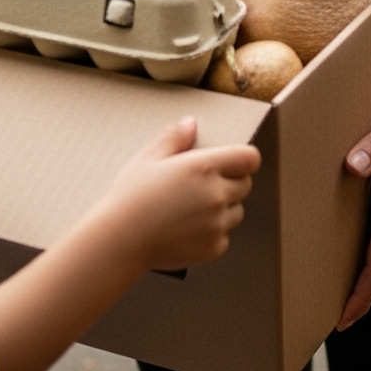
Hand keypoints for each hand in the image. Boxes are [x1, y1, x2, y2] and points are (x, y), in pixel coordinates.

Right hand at [95, 117, 261, 270]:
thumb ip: (173, 138)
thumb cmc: (130, 197)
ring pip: (236, 212)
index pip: (250, 158)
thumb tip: (191, 123)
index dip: (243, 158)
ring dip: (223, 209)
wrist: (120, 241)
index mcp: (204, 167)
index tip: (231, 162)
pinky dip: (212, 233)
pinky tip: (186, 230)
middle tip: (202, 186)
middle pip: (246, 185)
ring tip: (190, 210)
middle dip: (231, 182)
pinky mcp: (214, 247)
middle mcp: (216, 194)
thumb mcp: (147, 159)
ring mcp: (217, 223)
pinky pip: (224, 236)